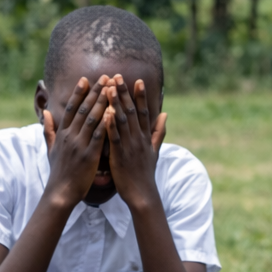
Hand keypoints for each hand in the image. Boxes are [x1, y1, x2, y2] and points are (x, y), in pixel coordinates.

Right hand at [42, 75, 113, 206]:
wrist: (60, 193)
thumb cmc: (58, 172)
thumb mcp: (50, 149)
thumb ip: (49, 130)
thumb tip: (46, 113)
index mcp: (62, 134)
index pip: (71, 108)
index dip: (78, 93)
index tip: (86, 79)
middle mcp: (70, 136)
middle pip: (84, 109)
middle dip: (95, 92)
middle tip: (105, 77)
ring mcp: (79, 145)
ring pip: (92, 119)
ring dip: (102, 102)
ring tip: (112, 88)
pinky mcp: (89, 155)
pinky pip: (98, 135)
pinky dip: (105, 123)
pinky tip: (113, 111)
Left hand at [100, 74, 166, 209]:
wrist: (143, 195)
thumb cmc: (145, 174)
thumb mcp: (155, 151)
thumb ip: (158, 132)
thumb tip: (165, 114)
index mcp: (144, 137)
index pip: (143, 112)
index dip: (140, 96)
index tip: (137, 80)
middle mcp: (138, 139)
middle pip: (131, 112)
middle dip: (125, 93)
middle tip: (118, 75)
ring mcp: (129, 147)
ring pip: (122, 121)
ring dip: (115, 103)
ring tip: (109, 87)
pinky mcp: (120, 156)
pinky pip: (115, 137)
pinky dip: (110, 124)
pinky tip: (106, 112)